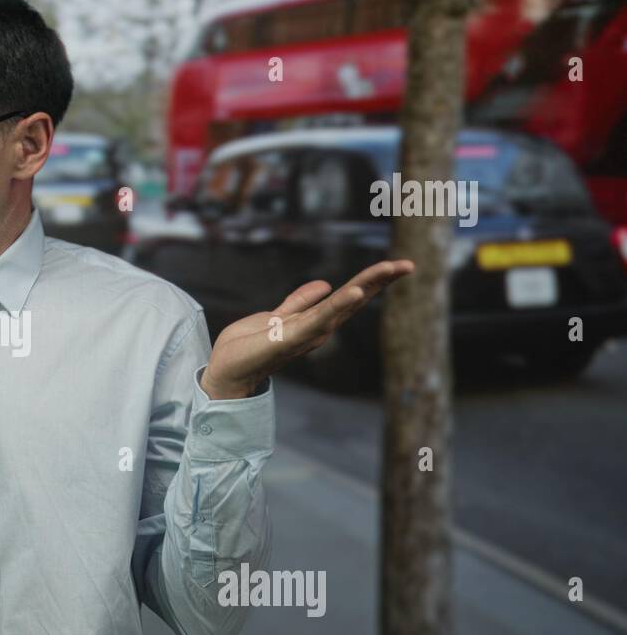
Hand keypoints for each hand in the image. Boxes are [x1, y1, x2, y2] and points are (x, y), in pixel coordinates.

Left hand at [201, 259, 414, 398]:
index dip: (372, 280)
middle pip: (354, 298)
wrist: (226, 370)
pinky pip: (319, 318)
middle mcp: (317, 328)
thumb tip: (325, 284)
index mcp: (315, 320)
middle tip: (408, 264)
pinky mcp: (292, 337)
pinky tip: (355, 292)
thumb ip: (299, 302)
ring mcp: (307, 334)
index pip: (349, 295)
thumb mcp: (277, 316)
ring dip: (367, 286)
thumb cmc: (247, 347)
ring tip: (391, 269)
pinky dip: (338, 305)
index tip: (397, 265)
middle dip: (380, 280)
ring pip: (343, 305)